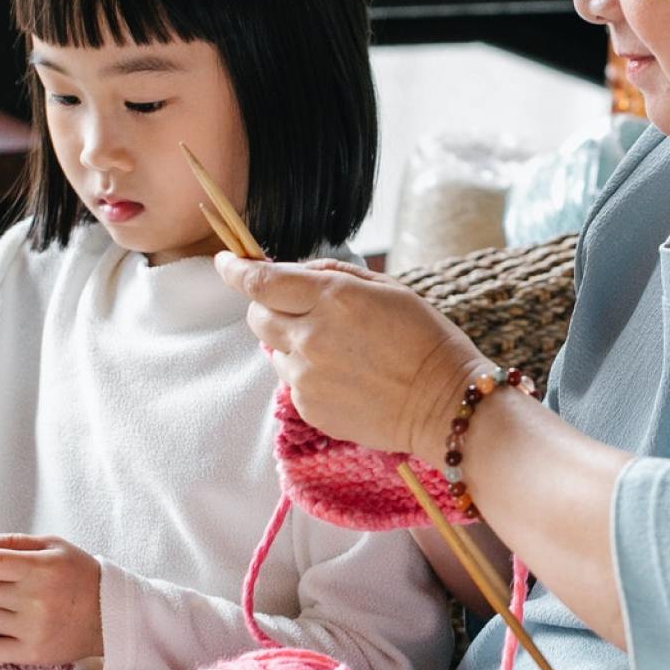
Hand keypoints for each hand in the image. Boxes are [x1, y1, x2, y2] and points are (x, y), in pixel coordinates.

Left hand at [0, 533, 102, 665]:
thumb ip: (13, 542)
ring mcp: (32, 629)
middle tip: (5, 585)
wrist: (111, 614)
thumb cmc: (81, 576)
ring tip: (12, 608)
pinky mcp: (32, 653)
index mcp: (39, 567)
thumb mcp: (54, 547)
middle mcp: (35, 598)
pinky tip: (9, 631)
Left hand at [215, 253, 487, 460]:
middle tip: (297, 309)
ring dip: (291, 343)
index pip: (259, 281)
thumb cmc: (423, 339)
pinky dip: (307, 373)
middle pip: (256, 315)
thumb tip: (291, 272)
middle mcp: (310, 336)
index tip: (226, 262)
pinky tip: (344, 377)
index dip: (235, 269)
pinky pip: (291, 382)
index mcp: (331, 298)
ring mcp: (306, 376)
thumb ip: (331, 275)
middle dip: (266, 306)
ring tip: (338, 351)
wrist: (443, 405)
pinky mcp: (309, 407)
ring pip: (273, 350)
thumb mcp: (386, 288)